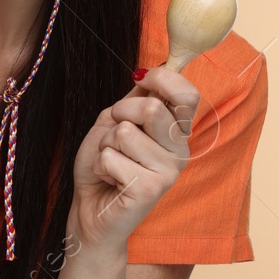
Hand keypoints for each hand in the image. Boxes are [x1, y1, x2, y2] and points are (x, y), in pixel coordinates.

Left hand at [69, 67, 199, 252]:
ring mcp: (169, 172)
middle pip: (152, 109)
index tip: (140, 78)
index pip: (188, 94)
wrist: (90, 209)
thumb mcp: (116, 121)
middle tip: (114, 136)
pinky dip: (100, 164)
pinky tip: (110, 179)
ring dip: (106, 144)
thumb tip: (151, 69)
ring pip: (125, 133)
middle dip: (119, 114)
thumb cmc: (104, 163)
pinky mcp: (152, 189)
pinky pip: (112, 156)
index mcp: (176, 132)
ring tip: (111, 161)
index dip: (162, 78)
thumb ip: (137, 99)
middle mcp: (180, 151)